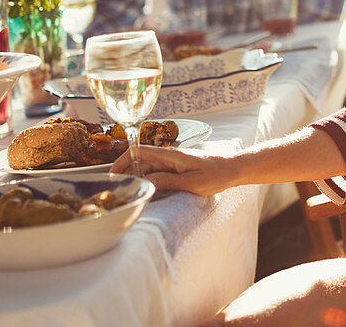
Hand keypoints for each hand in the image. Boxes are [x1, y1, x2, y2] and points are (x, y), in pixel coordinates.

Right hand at [111, 145, 229, 196]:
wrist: (232, 169)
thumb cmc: (216, 174)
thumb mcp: (191, 183)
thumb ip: (167, 181)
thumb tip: (145, 182)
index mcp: (170, 154)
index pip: (138, 151)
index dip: (122, 161)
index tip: (112, 175)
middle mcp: (168, 156)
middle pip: (139, 161)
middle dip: (126, 173)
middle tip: (118, 191)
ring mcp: (172, 162)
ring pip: (147, 168)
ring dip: (137, 178)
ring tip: (129, 194)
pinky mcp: (176, 168)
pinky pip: (156, 173)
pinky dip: (148, 181)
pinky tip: (146, 193)